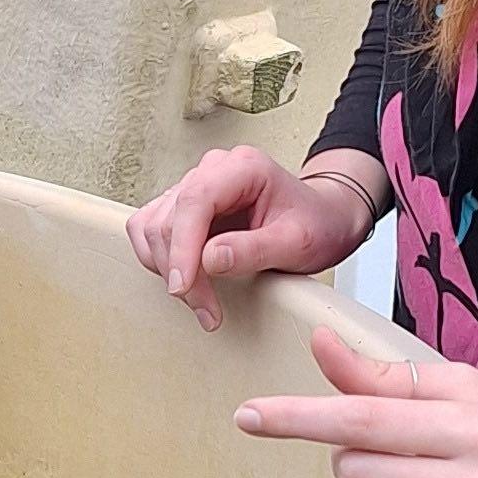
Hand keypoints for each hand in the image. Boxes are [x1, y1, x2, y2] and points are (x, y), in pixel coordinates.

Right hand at [127, 145, 375, 332]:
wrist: (324, 220)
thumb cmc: (316, 223)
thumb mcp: (298, 242)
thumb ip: (255, 249)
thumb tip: (210, 259)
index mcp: (242, 168)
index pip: (194, 201)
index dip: (183, 246)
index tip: (184, 286)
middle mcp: (212, 172)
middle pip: (168, 219)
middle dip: (181, 271)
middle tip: (206, 309)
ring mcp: (194, 188)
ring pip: (152, 227)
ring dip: (168, 269)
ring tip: (201, 300)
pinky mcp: (184, 209)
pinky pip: (152, 232)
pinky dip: (162, 261)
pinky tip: (188, 281)